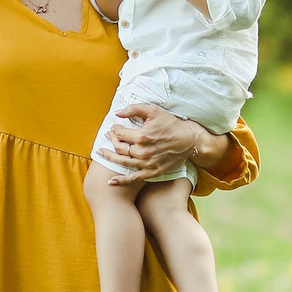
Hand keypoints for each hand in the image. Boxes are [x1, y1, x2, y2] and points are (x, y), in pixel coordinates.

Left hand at [103, 103, 221, 182]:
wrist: (189, 140)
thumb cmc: (171, 124)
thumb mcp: (153, 111)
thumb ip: (134, 109)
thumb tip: (117, 113)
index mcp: (141, 136)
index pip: (120, 134)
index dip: (114, 129)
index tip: (114, 127)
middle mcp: (142, 152)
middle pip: (119, 148)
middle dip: (111, 140)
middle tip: (108, 136)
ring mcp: (147, 164)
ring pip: (122, 162)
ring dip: (109, 157)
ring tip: (102, 152)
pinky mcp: (152, 172)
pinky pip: (133, 178)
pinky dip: (121, 180)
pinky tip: (111, 181)